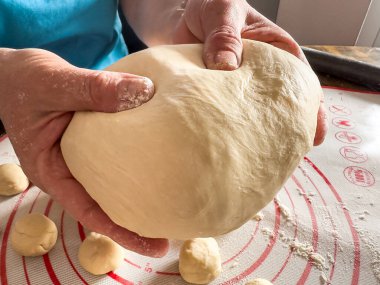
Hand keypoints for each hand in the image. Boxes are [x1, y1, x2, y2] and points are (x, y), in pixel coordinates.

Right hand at [0, 48, 168, 256]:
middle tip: (179, 227)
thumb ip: (94, 88)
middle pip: (110, 202)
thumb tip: (144, 92)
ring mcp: (86, 155)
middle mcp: (71, 169)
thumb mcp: (53, 83)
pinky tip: (165, 154)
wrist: (16, 73)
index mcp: (53, 171)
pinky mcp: (97, 140)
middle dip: (142, 218)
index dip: (123, 232)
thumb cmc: (24, 81)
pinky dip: (140, 155)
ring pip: (117, 178)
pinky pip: (120, 152)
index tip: (155, 246)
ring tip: (179, 199)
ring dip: (144, 188)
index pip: (91, 212)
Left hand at [172, 0, 327, 144]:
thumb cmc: (211, 5)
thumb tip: (227, 67)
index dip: (309, 108)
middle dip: (285, 131)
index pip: (299, 83)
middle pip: (278, 107)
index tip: (312, 132)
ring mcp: (236, 89)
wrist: (178, 13)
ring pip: (251, 116)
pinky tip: (224, 146)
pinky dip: (226, 130)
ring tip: (258, 158)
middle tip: (286, 155)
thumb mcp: (224, 11)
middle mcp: (259, 76)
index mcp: (274, 52)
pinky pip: (222, 116)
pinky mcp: (214, 97)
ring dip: (254, 135)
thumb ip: (226, 36)